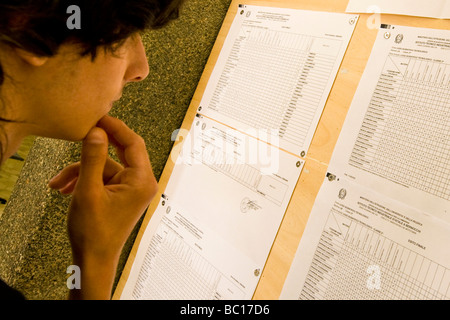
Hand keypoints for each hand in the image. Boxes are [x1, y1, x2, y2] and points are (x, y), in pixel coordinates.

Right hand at [49, 115, 157, 298]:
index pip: (133, 143)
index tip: (98, 117)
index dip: (116, 127)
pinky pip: (104, 178)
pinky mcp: (122, 194)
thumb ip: (93, 158)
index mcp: (142, 181)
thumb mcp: (88, 191)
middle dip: (96, 148)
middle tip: (81, 133)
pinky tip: (64, 189)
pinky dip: (85, 180)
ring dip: (81, 172)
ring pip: (106, 167)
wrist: (93, 259)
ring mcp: (132, 189)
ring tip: (58, 185)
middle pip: (121, 152)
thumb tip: (97, 131)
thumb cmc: (94, 232)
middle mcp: (141, 183)